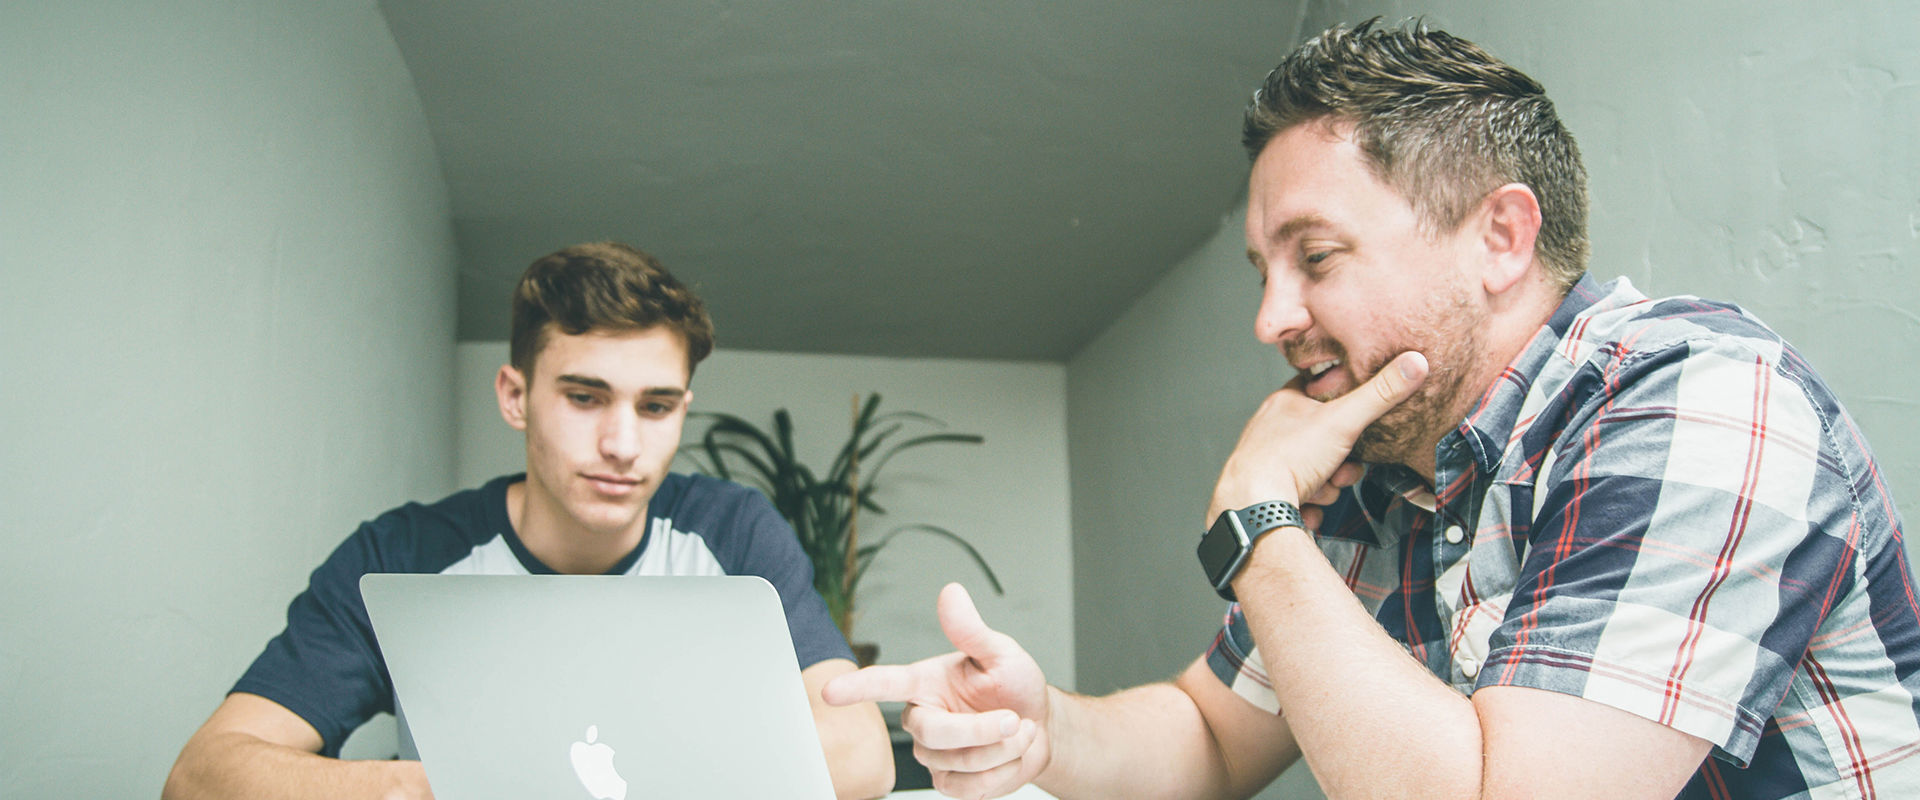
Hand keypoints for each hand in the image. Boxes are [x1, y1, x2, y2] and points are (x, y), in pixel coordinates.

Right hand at [822, 583, 1049, 798]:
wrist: (1042, 727)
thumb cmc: (1015, 686)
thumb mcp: (1001, 653)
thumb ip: (971, 630)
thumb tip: (951, 593)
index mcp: (926, 683)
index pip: (885, 683)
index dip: (858, 687)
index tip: (830, 692)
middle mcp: (923, 718)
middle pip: (933, 733)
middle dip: (981, 730)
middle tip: (1014, 719)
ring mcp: (934, 755)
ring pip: (959, 762)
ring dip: (1002, 749)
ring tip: (1018, 731)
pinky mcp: (949, 782)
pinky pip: (969, 788)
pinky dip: (1002, 773)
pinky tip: (1009, 756)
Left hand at [1208, 351, 1428, 527]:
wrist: (1255, 506)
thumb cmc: (1289, 458)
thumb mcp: (1344, 420)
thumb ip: (1380, 394)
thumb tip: (1414, 363)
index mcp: (1285, 403)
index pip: (1320, 391)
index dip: (1344, 407)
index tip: (1354, 422)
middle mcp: (1271, 430)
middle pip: (1323, 440)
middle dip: (1341, 461)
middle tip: (1341, 468)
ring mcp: (1266, 462)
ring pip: (1314, 471)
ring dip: (1326, 486)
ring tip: (1318, 489)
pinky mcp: (1265, 492)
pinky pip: (1299, 497)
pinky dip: (1308, 505)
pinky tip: (1305, 506)